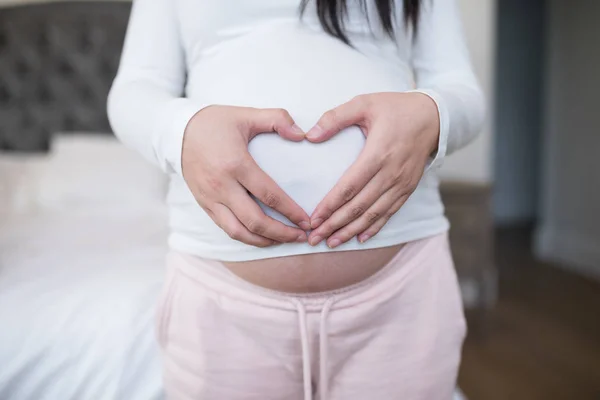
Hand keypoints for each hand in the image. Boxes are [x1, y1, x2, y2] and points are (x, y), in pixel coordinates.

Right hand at [182, 105, 310, 246]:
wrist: (177, 131)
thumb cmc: (215, 123)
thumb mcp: (246, 114)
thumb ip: (277, 119)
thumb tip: (302, 135)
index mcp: (236, 164)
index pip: (269, 195)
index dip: (291, 211)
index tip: (307, 220)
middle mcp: (222, 186)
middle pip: (255, 221)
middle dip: (282, 233)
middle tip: (302, 236)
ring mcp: (211, 198)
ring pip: (239, 232)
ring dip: (264, 241)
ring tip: (284, 240)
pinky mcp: (204, 204)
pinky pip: (226, 228)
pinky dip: (246, 237)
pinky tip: (262, 237)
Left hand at [305, 92, 439, 247]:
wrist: (434, 116)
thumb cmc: (394, 108)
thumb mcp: (364, 103)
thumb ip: (335, 117)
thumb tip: (310, 136)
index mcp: (378, 153)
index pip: (349, 186)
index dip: (330, 205)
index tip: (313, 219)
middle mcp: (391, 173)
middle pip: (359, 206)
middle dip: (335, 225)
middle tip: (314, 239)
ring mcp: (401, 183)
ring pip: (373, 214)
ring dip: (351, 231)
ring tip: (331, 243)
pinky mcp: (408, 188)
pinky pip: (389, 212)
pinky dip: (374, 227)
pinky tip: (360, 238)